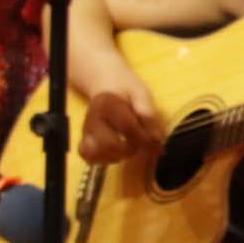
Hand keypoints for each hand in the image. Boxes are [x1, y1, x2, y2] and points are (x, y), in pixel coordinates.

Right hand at [69, 52, 165, 174]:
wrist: (106, 83)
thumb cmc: (126, 88)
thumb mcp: (141, 93)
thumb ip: (148, 114)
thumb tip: (157, 138)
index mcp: (106, 104)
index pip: (127, 128)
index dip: (146, 139)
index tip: (158, 145)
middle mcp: (92, 118)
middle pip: (111, 145)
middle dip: (131, 149)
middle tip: (141, 143)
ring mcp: (86, 131)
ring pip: (97, 153)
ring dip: (118, 156)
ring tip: (129, 146)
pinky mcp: (85, 140)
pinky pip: (89, 156)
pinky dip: (104, 159)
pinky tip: (117, 153)